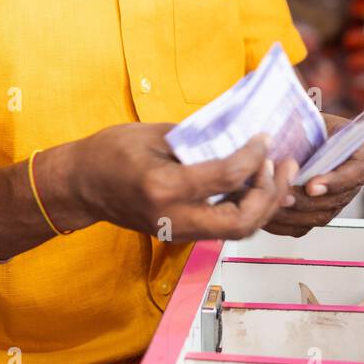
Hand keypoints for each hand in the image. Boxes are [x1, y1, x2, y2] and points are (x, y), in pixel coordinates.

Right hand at [58, 122, 297, 242]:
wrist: (80, 187)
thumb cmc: (109, 152)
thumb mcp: (153, 133)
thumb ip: (198, 137)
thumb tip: (240, 130)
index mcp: (164, 186)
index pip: (226, 176)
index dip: (254, 155)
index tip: (263, 137)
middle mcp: (174, 217)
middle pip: (242, 222)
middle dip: (270, 193)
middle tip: (284, 163)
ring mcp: (178, 232)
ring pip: (238, 231)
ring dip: (265, 204)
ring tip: (280, 174)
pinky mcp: (181, 234)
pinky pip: (225, 228)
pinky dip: (249, 209)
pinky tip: (259, 186)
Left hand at [262, 113, 363, 237]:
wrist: (296, 133)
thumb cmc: (304, 122)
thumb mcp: (310, 118)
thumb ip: (308, 130)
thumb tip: (288, 140)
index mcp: (360, 149)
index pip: (356, 171)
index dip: (334, 182)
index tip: (312, 185)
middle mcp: (354, 177)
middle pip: (337, 199)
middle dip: (307, 200)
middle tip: (283, 196)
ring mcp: (339, 197)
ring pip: (320, 215)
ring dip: (295, 213)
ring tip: (273, 205)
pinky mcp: (320, 211)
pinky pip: (305, 225)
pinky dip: (286, 223)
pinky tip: (269, 216)